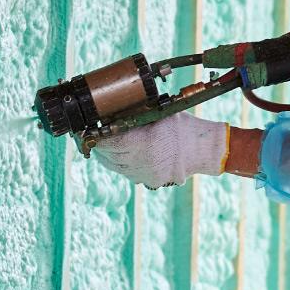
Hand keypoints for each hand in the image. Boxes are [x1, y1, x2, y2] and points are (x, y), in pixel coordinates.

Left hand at [92, 113, 228, 188]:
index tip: (88, 129)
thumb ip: (135, 113)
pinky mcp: (148, 181)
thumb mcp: (158, 113)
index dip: (95, 136)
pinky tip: (119, 153)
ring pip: (113, 166)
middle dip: (98, 144)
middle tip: (90, 135)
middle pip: (107, 154)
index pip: (108, 141)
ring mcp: (143, 174)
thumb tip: (111, 109)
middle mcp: (140, 161)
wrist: (202, 150)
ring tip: (102, 144)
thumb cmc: (182, 127)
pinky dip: (119, 163)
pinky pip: (125, 172)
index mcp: (142, 143)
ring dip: (105, 155)